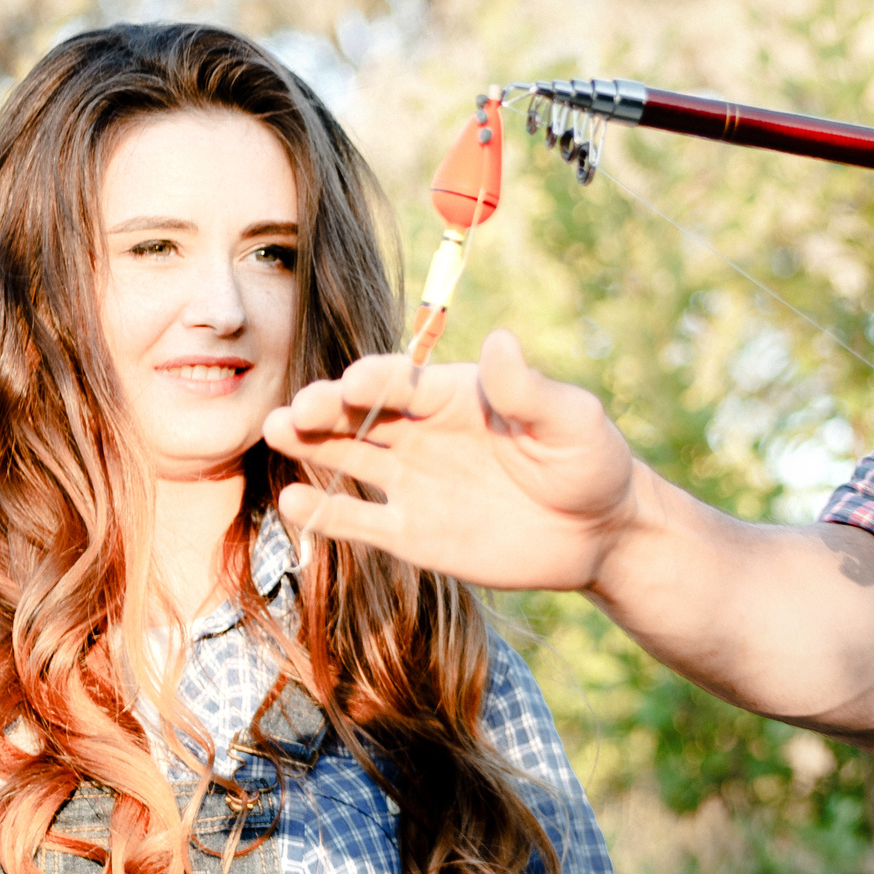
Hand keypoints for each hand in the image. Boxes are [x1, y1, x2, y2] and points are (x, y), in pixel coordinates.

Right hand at [263, 328, 641, 592]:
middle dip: (326, 408)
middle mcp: (423, 432)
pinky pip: (359, 521)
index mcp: (455, 395)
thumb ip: (529, 389)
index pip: (404, 381)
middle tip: (296, 410)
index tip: (355, 384)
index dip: (378, 381)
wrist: (598, 531)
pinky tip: (293, 501)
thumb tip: (500, 340)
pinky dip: (324, 513)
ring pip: (347, 457)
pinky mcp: (412, 533)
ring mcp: (412, 482)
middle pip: (361, 414)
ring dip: (310, 445)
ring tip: (274, 432)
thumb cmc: (589, 461)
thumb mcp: (570, 419)